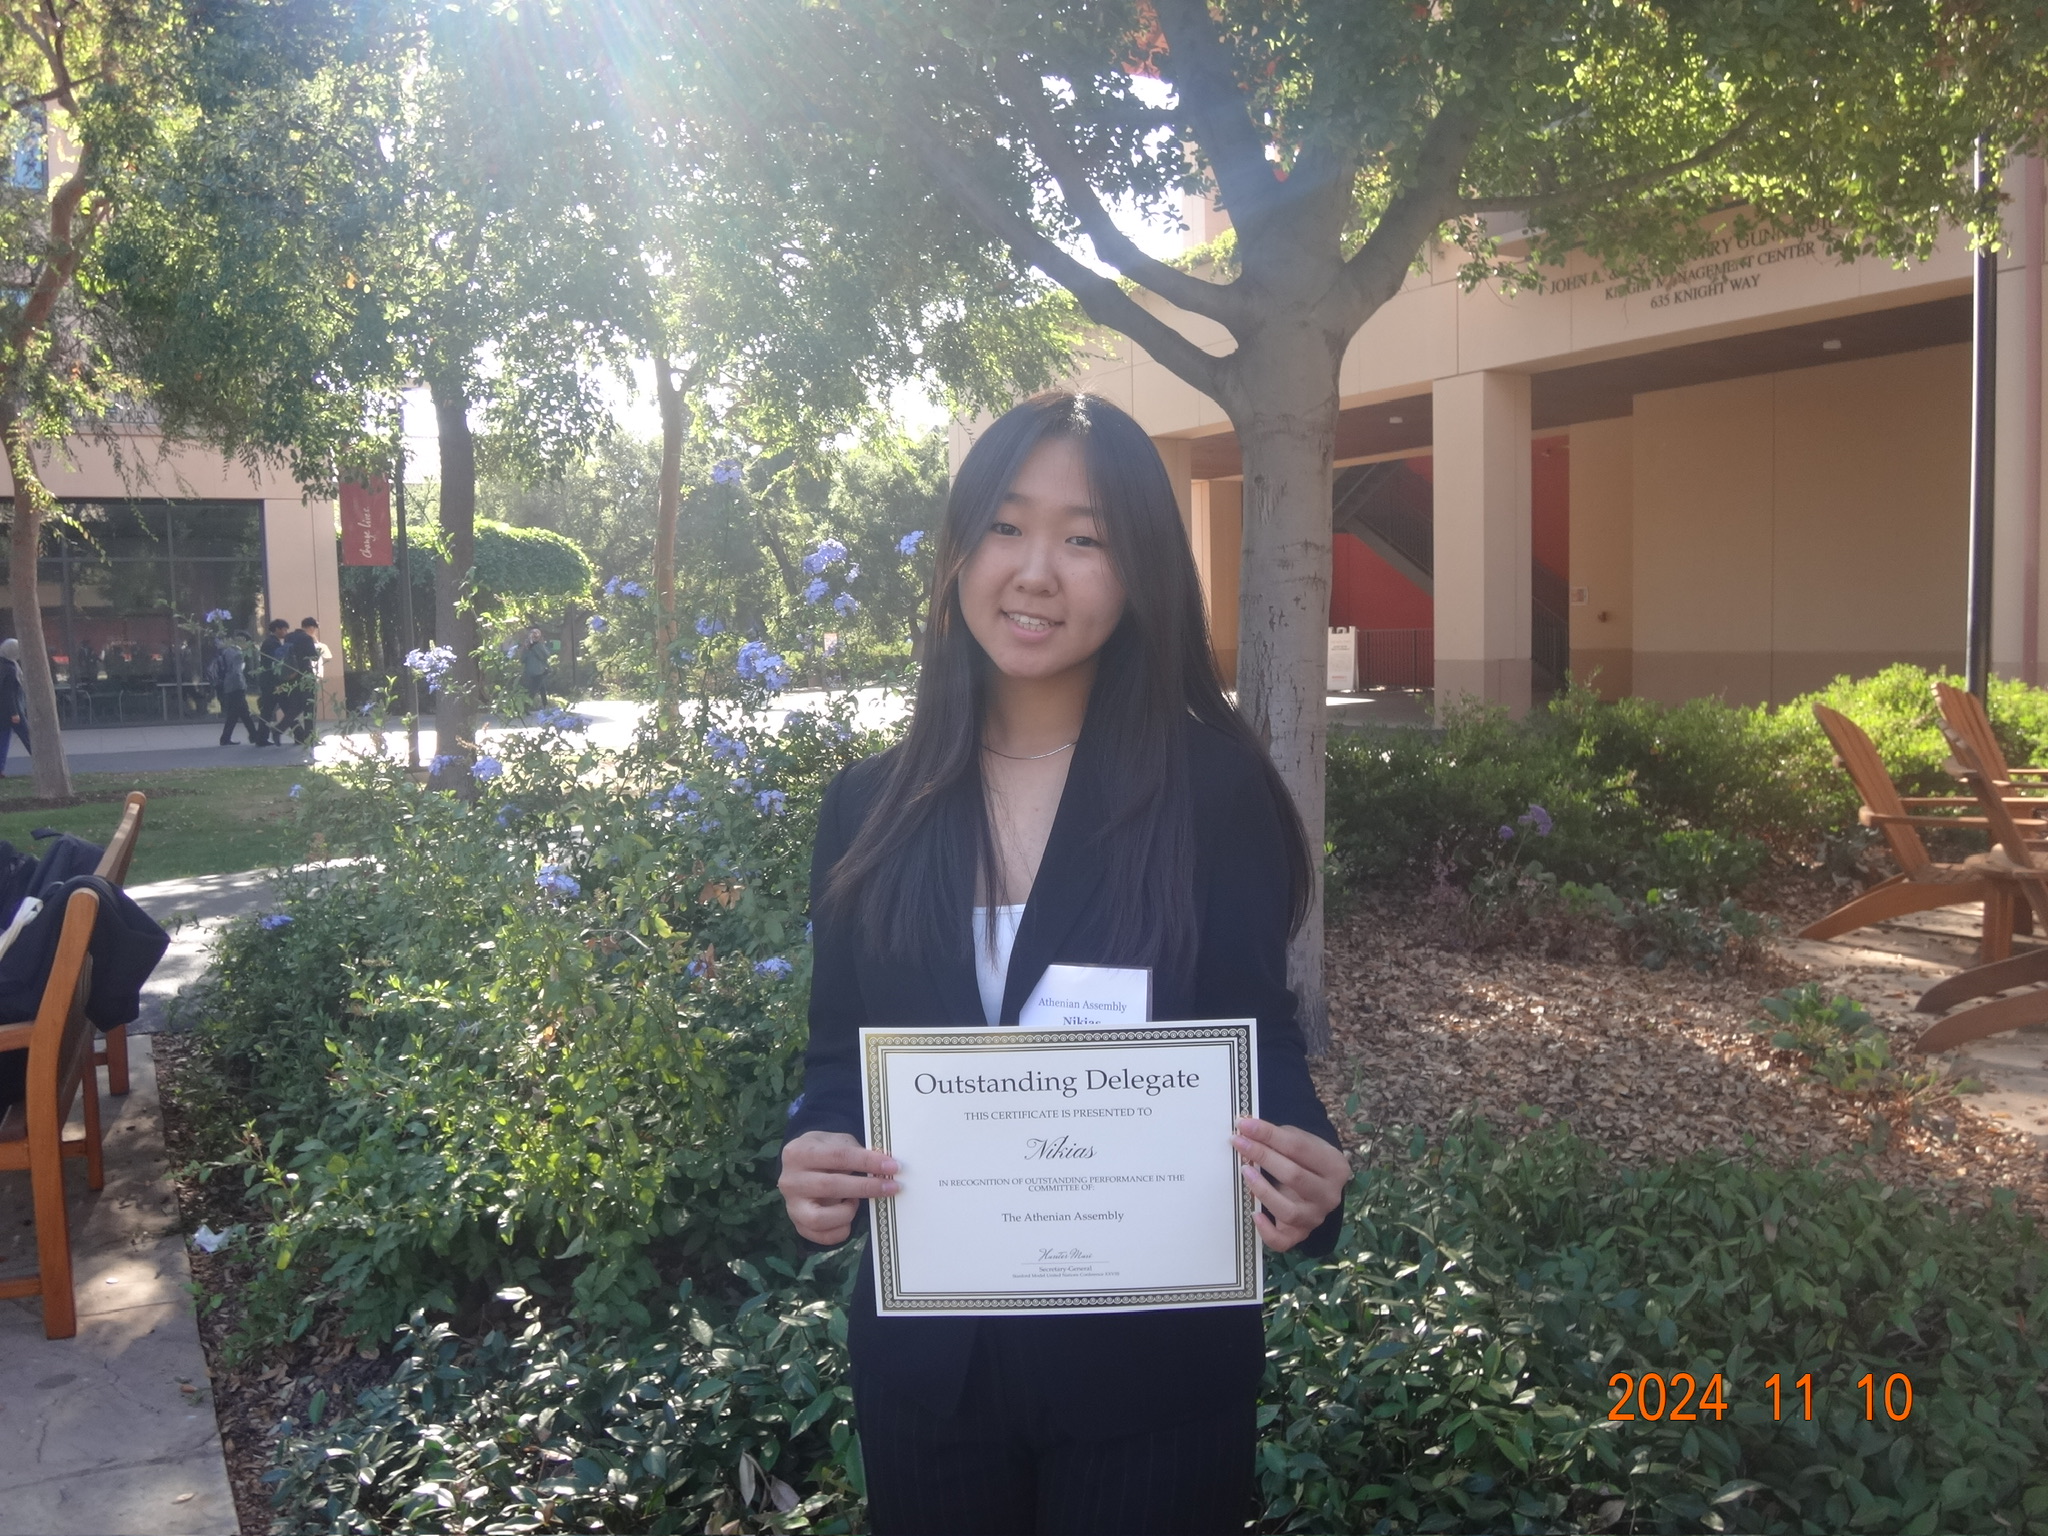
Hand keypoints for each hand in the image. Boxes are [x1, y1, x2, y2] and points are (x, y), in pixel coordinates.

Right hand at [778, 1130, 898, 1245]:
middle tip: (892, 1187)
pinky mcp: (798, 1226)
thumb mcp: (836, 1142)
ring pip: (821, 1218)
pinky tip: (847, 1216)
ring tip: (855, 1202)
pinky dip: (842, 1229)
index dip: (868, 1162)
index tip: (893, 1167)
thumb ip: (857, 1152)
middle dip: (866, 1187)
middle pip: (831, 1186)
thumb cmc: (824, 1152)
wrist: (800, 1167)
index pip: (839, 1156)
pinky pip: (824, 1237)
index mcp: (798, 1153)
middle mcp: (790, 1180)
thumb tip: (886, 1167)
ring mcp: (792, 1206)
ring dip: (847, 1212)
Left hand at [1232, 1117, 1349, 1252]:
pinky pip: (1283, 1241)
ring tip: (1245, 1172)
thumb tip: (1245, 1129)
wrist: (1319, 1182)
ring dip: (1263, 1190)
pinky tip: (1253, 1213)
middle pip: (1294, 1176)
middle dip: (1263, 1156)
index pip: (1298, 1147)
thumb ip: (1278, 1136)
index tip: (1244, 1125)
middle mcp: (1329, 1195)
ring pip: (1288, 1211)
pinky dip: (1266, 1230)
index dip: (1269, 1135)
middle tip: (1239, 1143)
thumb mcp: (1301, 1141)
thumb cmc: (1306, 1158)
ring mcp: (1315, 1217)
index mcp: (1334, 1166)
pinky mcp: (1301, 1235)